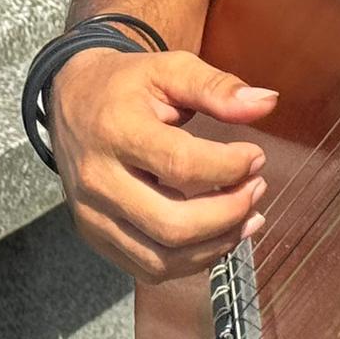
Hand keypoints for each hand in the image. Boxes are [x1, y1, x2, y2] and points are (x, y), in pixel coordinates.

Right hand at [51, 47, 274, 283]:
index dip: (230, 167)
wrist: (71, 100)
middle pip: (172, 225)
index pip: (181, 164)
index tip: (255, 156)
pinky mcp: (95, 236)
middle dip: (229, 214)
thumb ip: (218, 87)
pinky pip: (149, 268)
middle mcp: (98, 180)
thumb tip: (268, 103)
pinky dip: (192, 260)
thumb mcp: (169, 69)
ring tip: (247, 215)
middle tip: (256, 188)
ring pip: (163, 259)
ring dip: (217, 244)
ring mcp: (92, 215)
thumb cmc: (126, 85)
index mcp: (116, 131)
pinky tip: (217, 235)